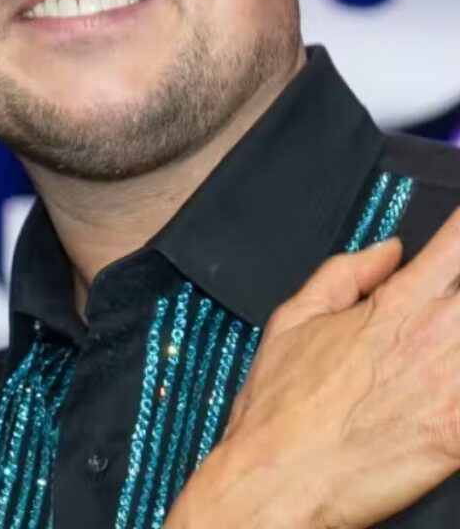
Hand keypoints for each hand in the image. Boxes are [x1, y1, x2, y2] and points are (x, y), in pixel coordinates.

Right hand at [167, 209, 459, 527]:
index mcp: (394, 304)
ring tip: (447, 343)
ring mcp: (453, 385)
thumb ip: (346, 273)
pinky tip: (450, 380)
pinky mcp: (459, 434)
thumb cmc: (281, 403)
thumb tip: (390, 249)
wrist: (281, 476)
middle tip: (451, 305)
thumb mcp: (294, 316)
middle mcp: (433, 336)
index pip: (455, 245)